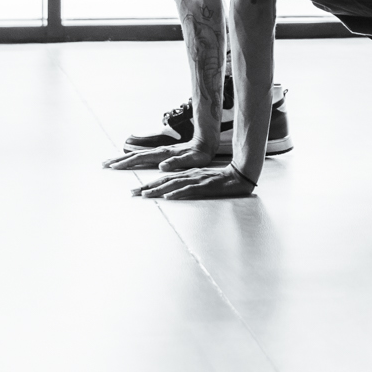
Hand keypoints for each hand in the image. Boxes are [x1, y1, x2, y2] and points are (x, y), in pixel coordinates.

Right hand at [102, 142, 221, 170]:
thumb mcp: (191, 160)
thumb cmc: (199, 154)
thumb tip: (162, 166)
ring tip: (111, 162)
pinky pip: (142, 157)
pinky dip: (132, 159)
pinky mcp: (160, 153)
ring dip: (122, 159)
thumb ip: (176, 162)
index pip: (139, 158)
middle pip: (133, 155)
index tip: (113, 166)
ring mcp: (158, 152)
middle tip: (103, 164)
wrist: (204, 142)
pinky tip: (128, 161)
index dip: (126, 163)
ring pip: (136, 155)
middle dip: (118, 159)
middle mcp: (157, 151)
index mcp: (162, 154)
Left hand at [132, 164, 258, 199]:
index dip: (149, 185)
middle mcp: (189, 175)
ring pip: (173, 185)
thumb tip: (172, 193)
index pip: (164, 179)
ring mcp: (196, 180)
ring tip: (145, 195)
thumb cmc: (220, 181)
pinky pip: (189, 190)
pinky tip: (169, 196)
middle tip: (132, 193)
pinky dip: (178, 193)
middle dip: (147, 187)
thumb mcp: (200, 182)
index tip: (136, 191)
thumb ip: (187, 186)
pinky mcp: (205, 186)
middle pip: (164, 181)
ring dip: (158, 190)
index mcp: (187, 174)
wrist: (239, 176)